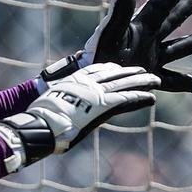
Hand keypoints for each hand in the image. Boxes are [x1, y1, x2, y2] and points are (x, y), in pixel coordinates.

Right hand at [0, 62, 158, 170]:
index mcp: (71, 81)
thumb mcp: (46, 106)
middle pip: (112, 73)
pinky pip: (125, 99)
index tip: (117, 67)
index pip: (94, 70)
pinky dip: (139, 97)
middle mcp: (84, 83)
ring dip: (141, 81)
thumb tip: (49, 113)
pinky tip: (151, 96)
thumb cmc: (35, 120)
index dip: (108, 68)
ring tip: (155, 80)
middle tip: (143, 70)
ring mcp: (94, 93)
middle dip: (129, 72)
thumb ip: (55, 104)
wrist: (37, 124)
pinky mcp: (101, 106)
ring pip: (123, 83)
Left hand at [92, 0, 191, 92]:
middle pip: (170, 23)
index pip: (157, 8)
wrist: (94, 84)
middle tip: (191, 1)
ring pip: (177, 50)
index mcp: (139, 28)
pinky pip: (174, 81)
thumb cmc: (100, 57)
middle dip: (181, 12)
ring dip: (189, 45)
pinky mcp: (152, 79)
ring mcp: (152, 60)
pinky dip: (185, 83)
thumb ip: (120, 14)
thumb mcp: (110, 34)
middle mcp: (148, 41)